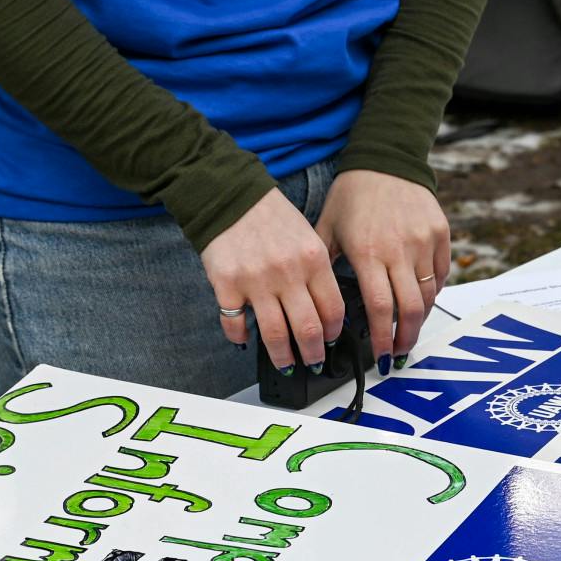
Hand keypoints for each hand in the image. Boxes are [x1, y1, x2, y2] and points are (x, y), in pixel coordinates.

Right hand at [200, 188, 344, 373]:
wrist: (231, 196)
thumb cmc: (271, 217)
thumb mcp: (308, 237)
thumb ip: (318, 272)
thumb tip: (327, 312)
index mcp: (313, 259)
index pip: (332, 309)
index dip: (334, 332)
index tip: (331, 340)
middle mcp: (287, 272)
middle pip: (308, 329)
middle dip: (313, 354)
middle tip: (313, 362)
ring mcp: (255, 280)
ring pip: (275, 334)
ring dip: (282, 356)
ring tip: (286, 364)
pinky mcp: (226, 284)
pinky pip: (235, 324)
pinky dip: (239, 337)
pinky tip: (244, 339)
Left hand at [315, 169, 450, 372]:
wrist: (385, 160)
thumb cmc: (352, 195)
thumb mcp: (327, 230)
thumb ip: (325, 267)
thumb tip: (317, 305)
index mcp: (367, 251)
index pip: (379, 308)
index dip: (382, 338)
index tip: (381, 356)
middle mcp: (399, 248)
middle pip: (409, 309)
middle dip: (405, 339)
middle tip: (398, 354)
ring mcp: (424, 241)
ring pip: (428, 295)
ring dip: (419, 320)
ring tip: (408, 333)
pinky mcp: (440, 233)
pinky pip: (441, 274)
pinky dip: (431, 293)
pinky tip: (419, 302)